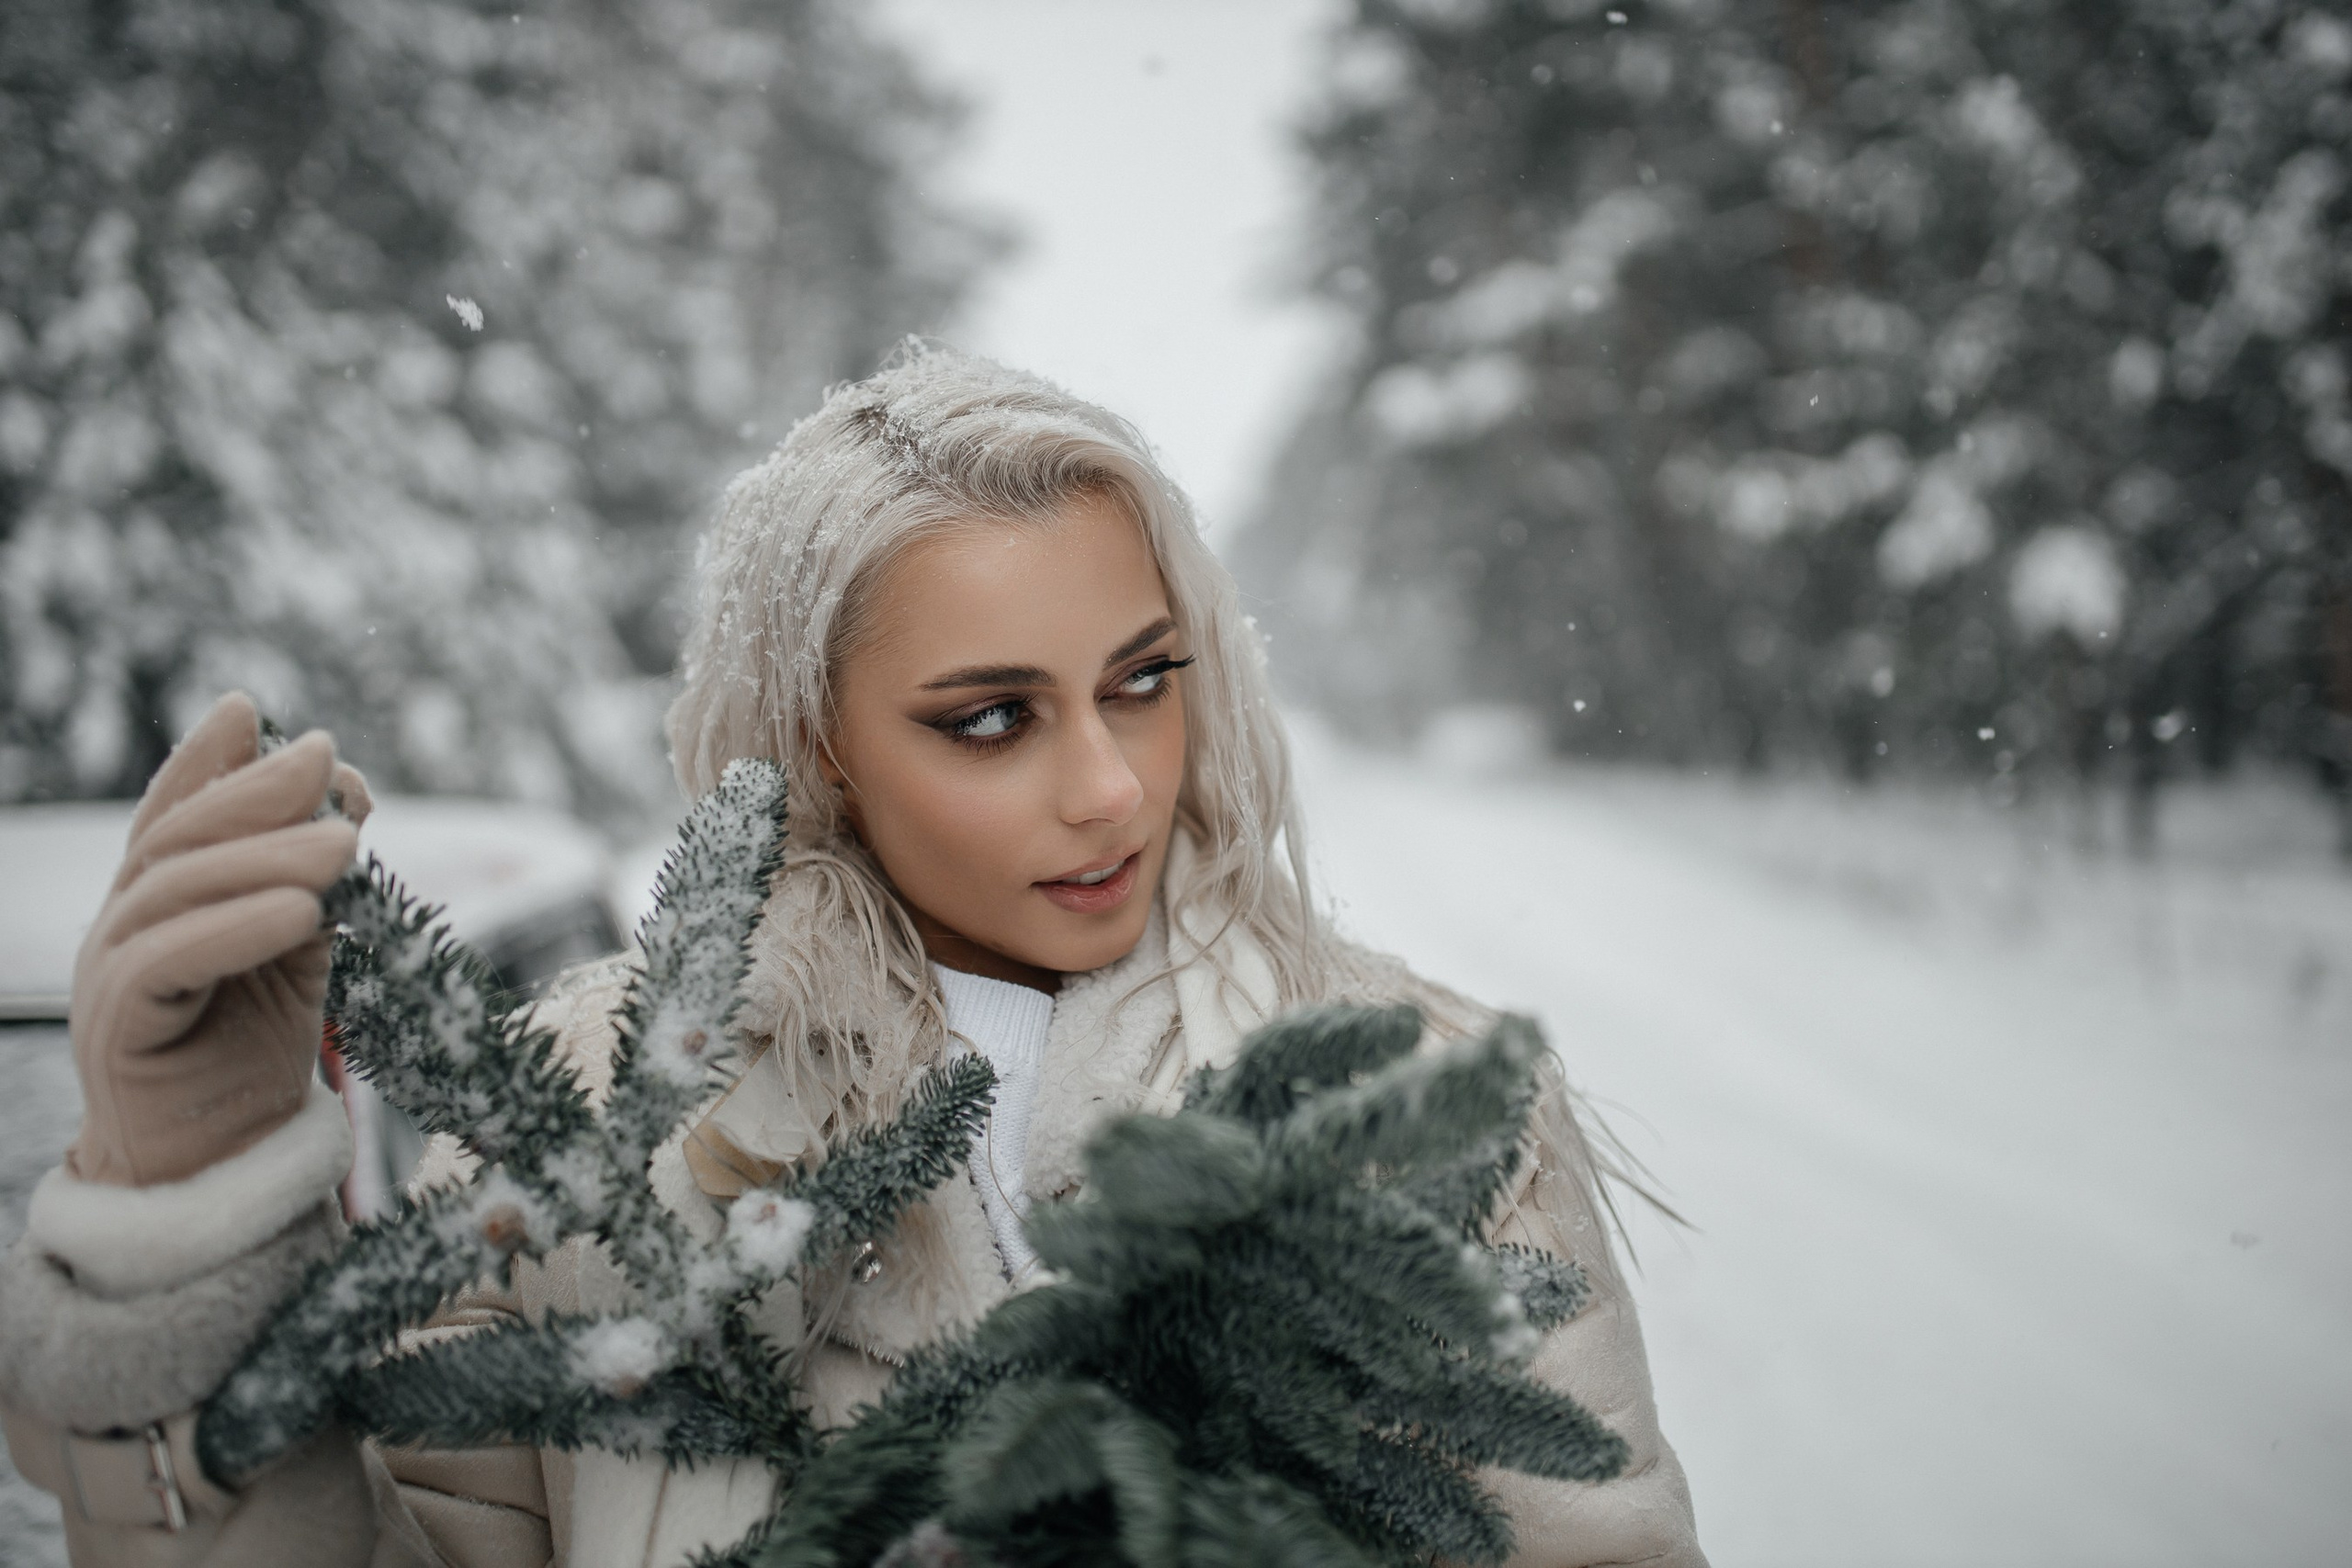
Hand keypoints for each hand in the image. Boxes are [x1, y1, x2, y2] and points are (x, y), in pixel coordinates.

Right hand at [65, 692, 372, 1187]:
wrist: (218, 1171)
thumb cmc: (253, 1056)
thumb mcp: (297, 955)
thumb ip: (313, 881)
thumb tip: (352, 791)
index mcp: (156, 904)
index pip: (174, 815)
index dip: (206, 760)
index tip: (253, 708)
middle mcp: (120, 928)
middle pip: (177, 840)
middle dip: (252, 791)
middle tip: (328, 758)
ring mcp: (108, 975)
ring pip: (174, 892)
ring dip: (263, 857)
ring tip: (345, 844)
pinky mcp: (116, 1027)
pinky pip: (170, 961)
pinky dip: (237, 927)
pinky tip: (303, 912)